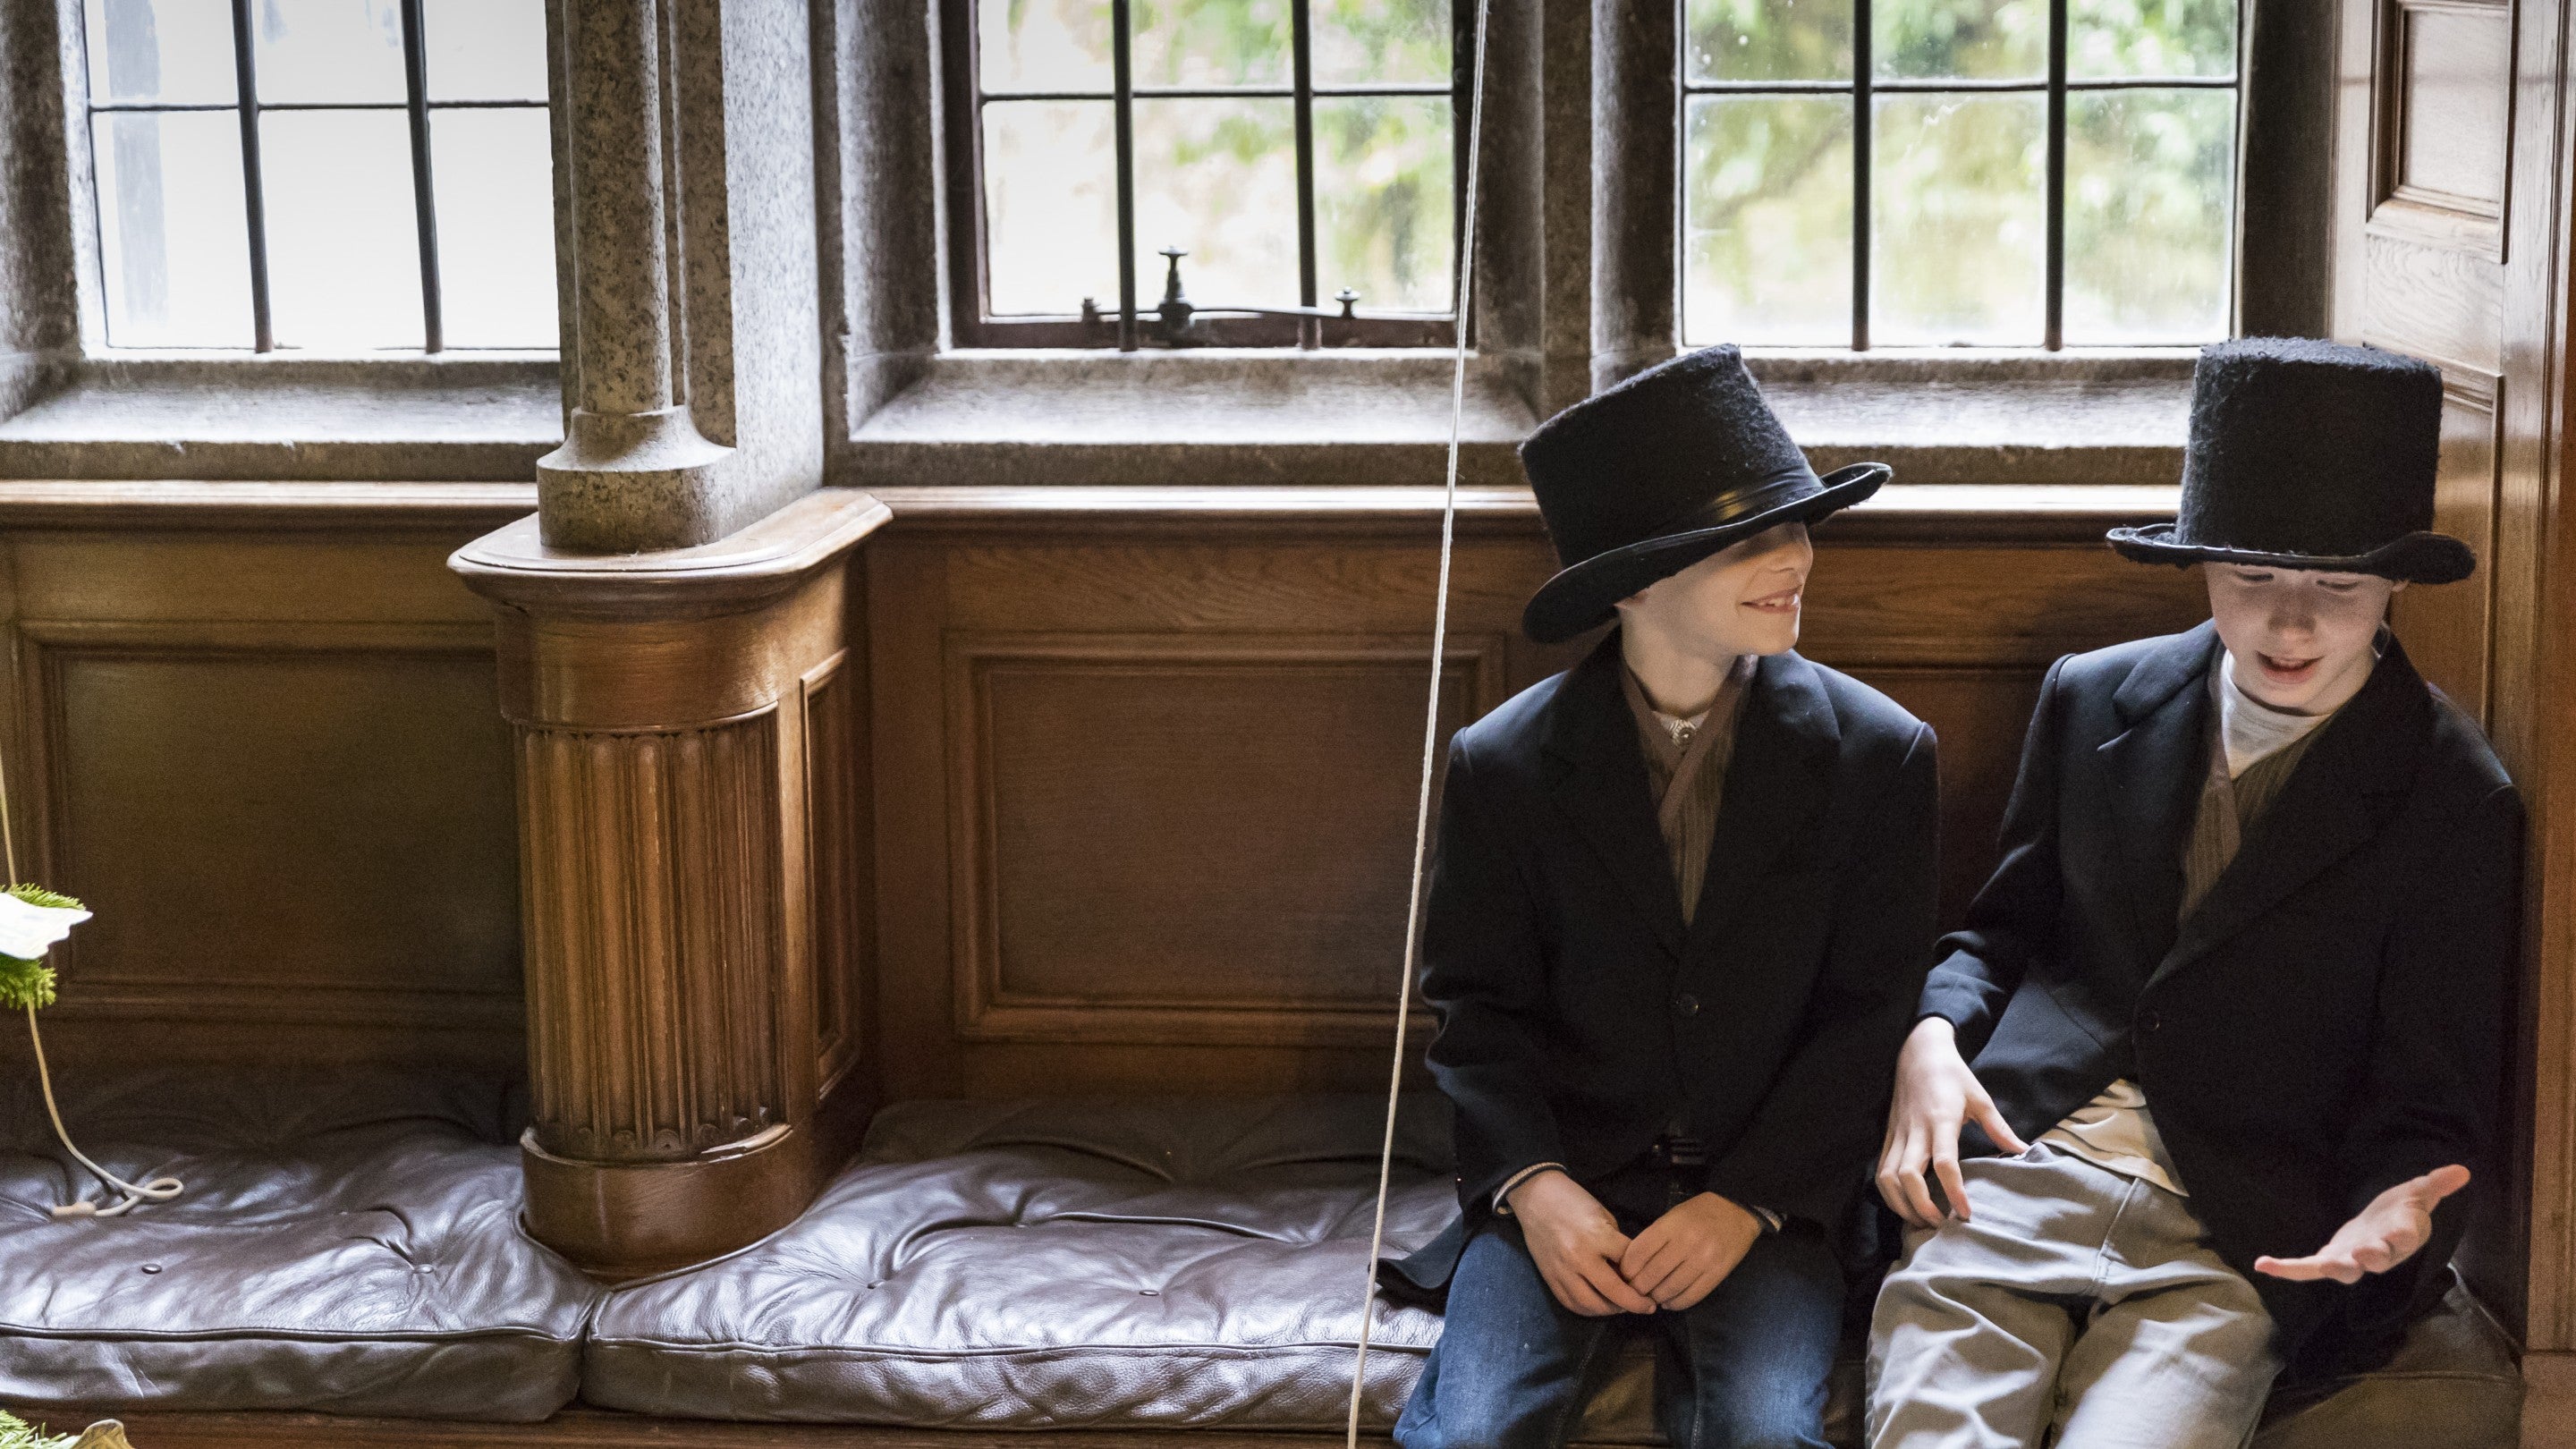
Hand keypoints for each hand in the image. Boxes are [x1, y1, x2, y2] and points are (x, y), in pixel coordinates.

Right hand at [1506, 1170, 1657, 1316]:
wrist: (1535, 1197)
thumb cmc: (1573, 1200)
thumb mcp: (1603, 1214)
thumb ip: (1616, 1242)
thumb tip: (1628, 1269)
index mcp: (1597, 1236)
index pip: (1629, 1263)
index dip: (1645, 1273)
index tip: (1653, 1281)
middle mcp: (1580, 1257)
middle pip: (1614, 1291)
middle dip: (1635, 1303)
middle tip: (1648, 1306)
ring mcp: (1562, 1271)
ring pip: (1592, 1305)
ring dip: (1611, 1310)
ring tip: (1622, 1307)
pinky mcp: (1549, 1278)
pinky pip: (1571, 1303)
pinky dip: (1588, 1310)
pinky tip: (1599, 1307)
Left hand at [1620, 1192, 1762, 1311]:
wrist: (1737, 1212)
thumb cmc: (1699, 1213)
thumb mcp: (1672, 1216)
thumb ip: (1654, 1238)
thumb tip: (1632, 1266)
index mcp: (1671, 1225)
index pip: (1638, 1253)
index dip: (1626, 1270)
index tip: (1623, 1276)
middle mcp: (1686, 1243)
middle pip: (1651, 1275)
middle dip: (1638, 1288)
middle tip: (1635, 1291)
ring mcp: (1703, 1260)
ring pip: (1670, 1289)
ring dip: (1656, 1297)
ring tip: (1652, 1297)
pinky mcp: (1717, 1274)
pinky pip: (1691, 1296)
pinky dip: (1676, 1303)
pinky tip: (1669, 1302)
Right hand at [1876, 1016, 2027, 1226]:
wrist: (1918, 1052)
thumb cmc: (1952, 1075)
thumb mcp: (1980, 1098)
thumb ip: (1999, 1128)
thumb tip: (2023, 1152)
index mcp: (1941, 1120)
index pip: (1944, 1162)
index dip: (1954, 1191)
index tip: (1966, 1213)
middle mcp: (1915, 1130)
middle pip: (1908, 1176)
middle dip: (1921, 1206)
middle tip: (1941, 1225)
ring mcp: (1897, 1134)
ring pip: (1887, 1177)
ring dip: (1901, 1204)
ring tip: (1920, 1221)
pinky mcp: (1887, 1136)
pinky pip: (1881, 1170)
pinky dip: (1889, 1193)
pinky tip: (1904, 1205)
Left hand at [2254, 1165, 2470, 1283]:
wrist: (2383, 1227)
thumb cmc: (2401, 1211)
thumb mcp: (2419, 1193)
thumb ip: (2436, 1183)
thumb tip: (2462, 1170)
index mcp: (2403, 1236)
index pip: (2406, 1237)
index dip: (2404, 1236)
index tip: (2404, 1233)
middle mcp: (2380, 1253)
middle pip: (2376, 1260)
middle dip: (2371, 1259)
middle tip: (2364, 1258)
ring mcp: (2353, 1259)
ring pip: (2343, 1270)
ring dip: (2331, 1268)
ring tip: (2321, 1266)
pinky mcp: (2330, 1259)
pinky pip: (2307, 1268)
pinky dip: (2287, 1269)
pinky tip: (2263, 1264)